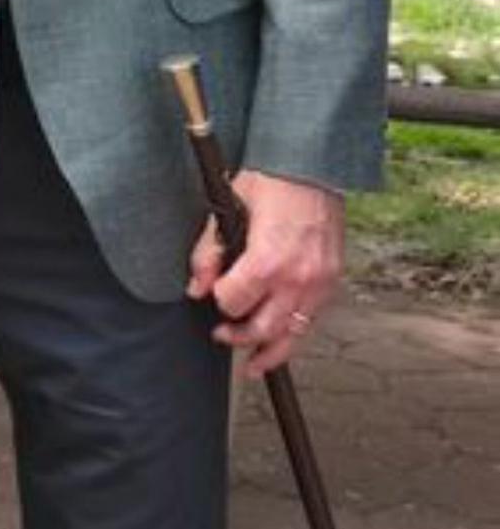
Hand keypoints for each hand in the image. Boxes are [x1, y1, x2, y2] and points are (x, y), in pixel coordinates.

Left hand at [188, 169, 342, 377]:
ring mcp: (319, 283)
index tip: (213, 294)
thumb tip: (197, 287)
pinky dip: (294, 336)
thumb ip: (208, 252)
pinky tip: (280, 344)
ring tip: (252, 363)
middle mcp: (296, 278)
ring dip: (269, 352)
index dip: (218, 301)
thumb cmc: (271, 182)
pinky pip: (311, 320)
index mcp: (266, 260)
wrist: (312, 166)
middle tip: (221, 335)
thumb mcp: (228, 210)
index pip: (232, 302)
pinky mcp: (332, 281)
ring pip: (292, 335)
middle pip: (261, 329)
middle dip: (237, 337)